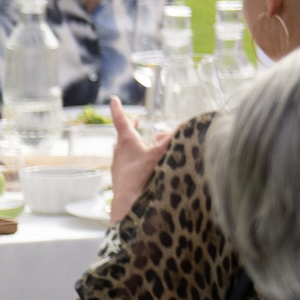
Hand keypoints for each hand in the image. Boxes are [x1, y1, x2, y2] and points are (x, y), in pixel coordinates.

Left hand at [106, 98, 169, 222]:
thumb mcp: (159, 154)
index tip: (113, 99)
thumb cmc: (141, 175)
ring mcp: (118, 163)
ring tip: (140, 142)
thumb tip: (186, 124)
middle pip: (123, 134)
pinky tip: (140, 165)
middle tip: (134, 120)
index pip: (121, 119)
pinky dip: (133, 157)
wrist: (126, 200)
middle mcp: (119, 150)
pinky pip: (126, 161)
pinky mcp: (119, 175)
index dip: (118, 108)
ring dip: (132, 143)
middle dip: (130, 125)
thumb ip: (172, 139)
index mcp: (127, 141)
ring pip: (124, 148)